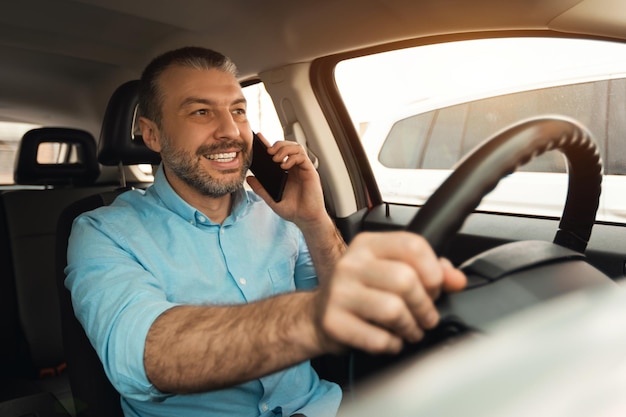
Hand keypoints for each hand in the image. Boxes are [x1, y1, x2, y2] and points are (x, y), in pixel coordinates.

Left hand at [246, 133, 324, 227]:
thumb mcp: (271, 199)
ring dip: (285, 149)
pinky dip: (292, 157)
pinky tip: (285, 165)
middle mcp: (295, 168)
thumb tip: (248, 178)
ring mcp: (303, 169)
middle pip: (288, 146)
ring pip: (296, 148)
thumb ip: (260, 189)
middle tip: (268, 151)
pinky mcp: (310, 172)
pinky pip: (302, 157)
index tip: (258, 138)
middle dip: (277, 144)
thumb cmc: (293, 210)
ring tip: (276, 158)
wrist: (306, 219)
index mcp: (286, 172)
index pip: (277, 153)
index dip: (268, 143)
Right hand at [315, 231, 466, 354]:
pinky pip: (378, 338)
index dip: (434, 270)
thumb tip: (456, 279)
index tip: (435, 286)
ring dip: (412, 327)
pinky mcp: (333, 321)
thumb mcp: (390, 271)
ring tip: (410, 330)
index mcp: (368, 244)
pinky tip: (390, 339)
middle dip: (426, 305)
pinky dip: (392, 344)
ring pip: (394, 310)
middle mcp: (351, 263)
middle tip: (425, 316)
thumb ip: (428, 271)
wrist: (318, 316)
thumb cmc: (360, 292)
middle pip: (406, 280)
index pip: (412, 245)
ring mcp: (339, 292)